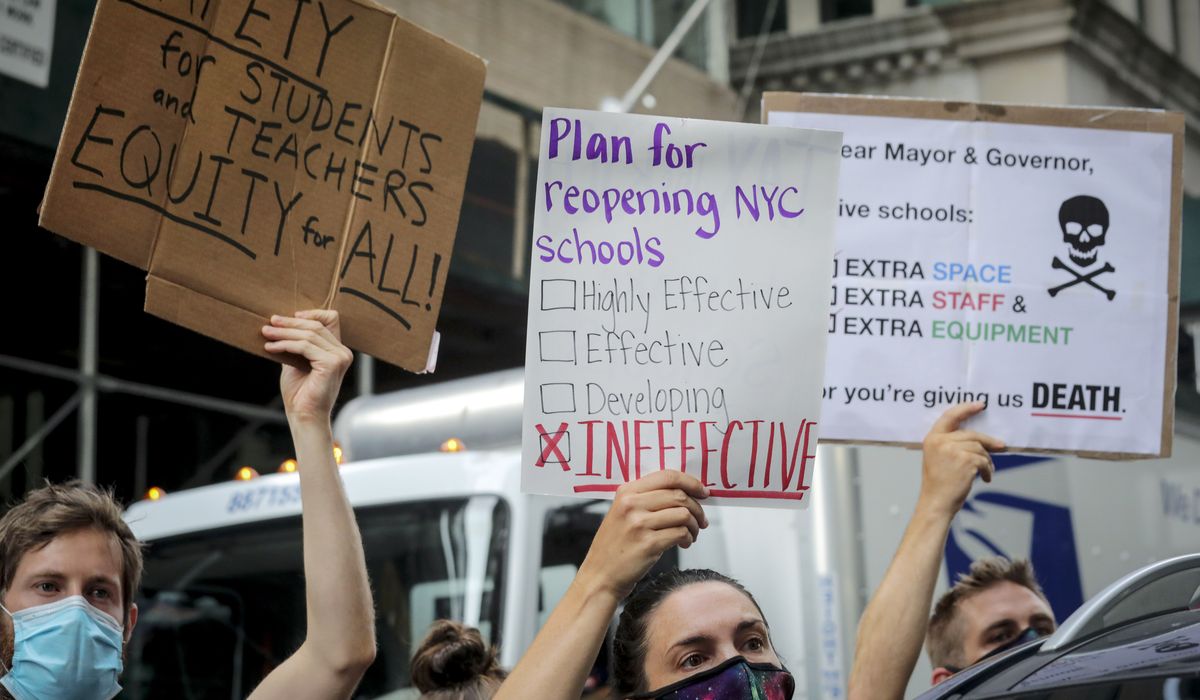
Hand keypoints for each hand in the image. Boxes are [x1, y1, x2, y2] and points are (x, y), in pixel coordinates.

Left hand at [262, 310, 353, 422]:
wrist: (304, 415)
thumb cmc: (300, 393)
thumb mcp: (296, 362)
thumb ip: (296, 345)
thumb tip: (280, 325)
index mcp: (337, 350)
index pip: (330, 319)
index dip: (312, 313)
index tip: (288, 317)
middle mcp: (343, 352)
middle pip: (315, 326)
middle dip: (290, 322)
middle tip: (270, 322)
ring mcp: (340, 357)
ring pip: (308, 334)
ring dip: (284, 332)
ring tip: (266, 333)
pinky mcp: (331, 364)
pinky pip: (304, 346)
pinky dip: (285, 344)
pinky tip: (270, 348)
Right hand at [578, 471, 709, 599]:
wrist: (599, 575)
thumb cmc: (614, 546)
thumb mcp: (622, 513)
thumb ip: (646, 499)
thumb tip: (684, 493)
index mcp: (626, 492)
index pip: (667, 476)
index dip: (691, 482)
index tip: (702, 492)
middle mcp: (631, 504)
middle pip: (679, 495)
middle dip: (697, 508)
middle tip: (701, 520)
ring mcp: (639, 524)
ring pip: (683, 514)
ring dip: (695, 525)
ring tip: (691, 534)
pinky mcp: (648, 544)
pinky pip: (681, 533)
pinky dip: (688, 538)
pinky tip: (683, 543)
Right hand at [919, 402, 1004, 518]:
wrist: (937, 502)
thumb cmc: (939, 484)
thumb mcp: (938, 458)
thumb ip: (951, 444)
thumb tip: (980, 440)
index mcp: (932, 439)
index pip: (949, 416)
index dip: (965, 409)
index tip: (980, 405)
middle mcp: (941, 441)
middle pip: (971, 434)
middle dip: (988, 441)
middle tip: (1001, 446)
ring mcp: (953, 450)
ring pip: (979, 448)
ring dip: (986, 461)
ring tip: (985, 472)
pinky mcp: (966, 460)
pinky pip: (984, 460)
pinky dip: (988, 470)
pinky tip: (984, 478)